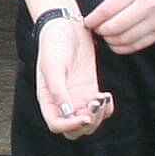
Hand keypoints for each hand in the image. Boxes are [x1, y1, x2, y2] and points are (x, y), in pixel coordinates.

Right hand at [32, 13, 115, 138]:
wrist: (66, 26)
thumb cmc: (54, 43)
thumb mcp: (53, 66)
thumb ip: (58, 90)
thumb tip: (66, 113)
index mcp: (48, 99)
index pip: (56, 125)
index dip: (70, 126)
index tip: (83, 116)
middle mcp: (62, 102)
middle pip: (74, 129)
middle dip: (87, 123)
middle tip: (94, 105)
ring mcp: (77, 97)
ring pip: (88, 122)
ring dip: (98, 116)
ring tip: (101, 98)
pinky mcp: (90, 89)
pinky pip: (99, 109)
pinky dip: (105, 108)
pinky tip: (106, 96)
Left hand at [83, 0, 154, 54]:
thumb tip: (102, 15)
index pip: (108, 9)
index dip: (94, 19)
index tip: (87, 23)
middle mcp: (147, 5)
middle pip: (114, 27)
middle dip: (102, 32)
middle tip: (96, 32)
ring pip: (126, 39)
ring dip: (112, 42)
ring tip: (108, 38)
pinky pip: (140, 44)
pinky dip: (126, 48)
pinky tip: (120, 45)